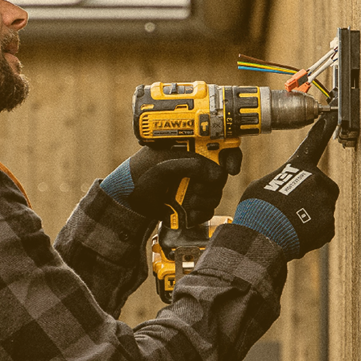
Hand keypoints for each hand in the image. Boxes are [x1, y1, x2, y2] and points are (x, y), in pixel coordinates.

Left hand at [100, 146, 242, 224]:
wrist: (129, 200)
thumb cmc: (141, 174)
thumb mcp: (163, 165)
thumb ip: (190, 165)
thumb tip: (216, 173)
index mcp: (191, 149)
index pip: (221, 146)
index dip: (231, 156)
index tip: (231, 167)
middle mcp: (197, 167)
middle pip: (221, 175)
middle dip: (211, 185)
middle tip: (195, 187)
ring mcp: (196, 186)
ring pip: (216, 194)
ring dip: (202, 200)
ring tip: (185, 199)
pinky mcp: (194, 204)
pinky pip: (209, 210)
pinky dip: (199, 213)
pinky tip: (186, 211)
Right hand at [231, 114, 338, 257]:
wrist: (261, 236)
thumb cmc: (256, 210)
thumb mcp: (262, 186)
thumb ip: (280, 182)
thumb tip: (285, 191)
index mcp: (299, 167)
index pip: (313, 144)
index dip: (322, 130)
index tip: (331, 117)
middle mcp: (317, 181)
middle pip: (320, 188)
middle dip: (310, 198)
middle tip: (290, 209)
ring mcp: (326, 203)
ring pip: (322, 209)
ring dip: (310, 216)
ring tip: (289, 224)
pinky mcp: (329, 224)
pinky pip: (323, 228)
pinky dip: (313, 232)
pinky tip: (296, 234)